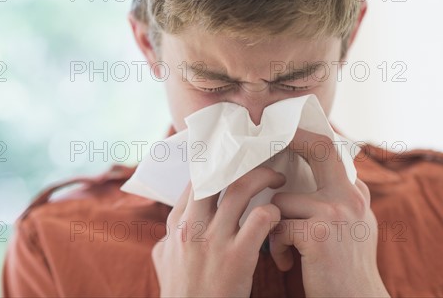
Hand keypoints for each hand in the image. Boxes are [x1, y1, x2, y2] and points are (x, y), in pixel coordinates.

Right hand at [152, 165, 285, 296]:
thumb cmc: (181, 292)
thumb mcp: (164, 258)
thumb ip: (171, 234)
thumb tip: (176, 219)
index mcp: (177, 224)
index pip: (195, 179)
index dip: (216, 163)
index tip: (234, 158)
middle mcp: (192, 227)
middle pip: (216, 175)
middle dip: (241, 163)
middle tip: (260, 161)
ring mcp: (213, 241)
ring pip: (240, 190)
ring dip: (263, 178)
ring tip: (278, 179)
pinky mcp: (237, 258)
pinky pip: (260, 219)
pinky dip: (273, 213)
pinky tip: (278, 217)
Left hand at [270, 129, 389, 296]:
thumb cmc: (344, 270)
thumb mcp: (352, 227)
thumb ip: (335, 198)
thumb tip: (312, 172)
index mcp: (356, 194)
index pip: (333, 150)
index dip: (308, 135)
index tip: (286, 130)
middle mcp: (350, 198)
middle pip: (319, 148)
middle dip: (292, 139)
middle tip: (266, 140)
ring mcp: (336, 213)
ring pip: (282, 200)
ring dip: (275, 226)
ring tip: (285, 249)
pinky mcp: (319, 234)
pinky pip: (278, 226)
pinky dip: (276, 247)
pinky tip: (288, 263)